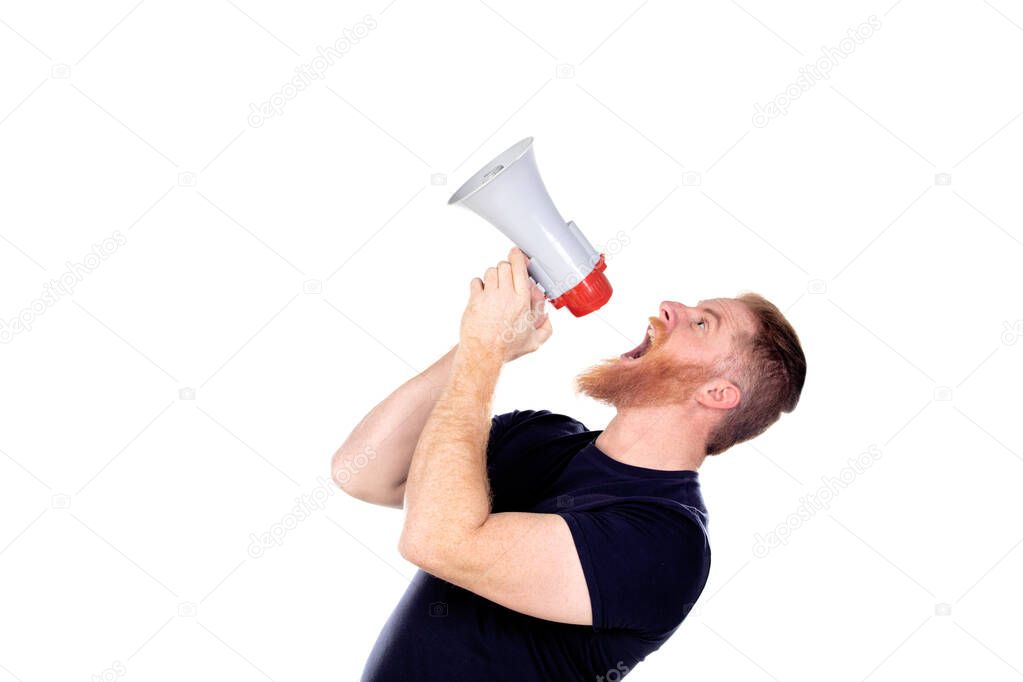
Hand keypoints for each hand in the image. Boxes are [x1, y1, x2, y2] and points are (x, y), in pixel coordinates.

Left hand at [460, 247, 552, 362]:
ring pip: (491, 271)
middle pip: (505, 266)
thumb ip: (545, 328)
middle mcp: (506, 296)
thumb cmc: (507, 349)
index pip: (520, 268)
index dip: (518, 257)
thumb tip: (547, 317)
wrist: (482, 354)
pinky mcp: (475, 300)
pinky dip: (479, 284)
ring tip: (495, 287)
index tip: (517, 254)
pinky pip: (476, 281)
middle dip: (506, 268)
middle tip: (507, 276)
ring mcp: (489, 297)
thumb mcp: (533, 342)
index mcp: (523, 302)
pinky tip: (483, 294)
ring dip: (493, 276)